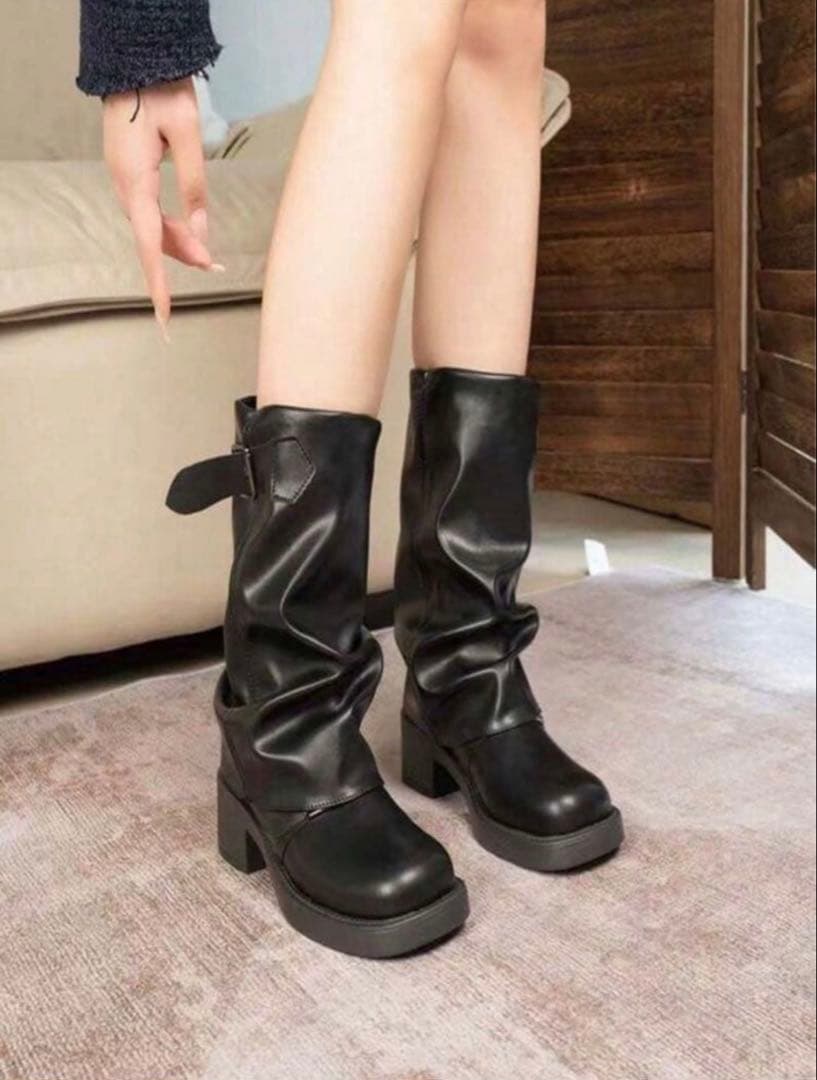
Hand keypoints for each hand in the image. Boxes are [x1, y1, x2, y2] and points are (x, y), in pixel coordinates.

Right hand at [103, 78, 222, 339]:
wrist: (137, 61)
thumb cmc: (164, 93)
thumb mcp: (187, 136)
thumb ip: (195, 186)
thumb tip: (202, 235)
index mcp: (135, 182)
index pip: (148, 245)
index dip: (159, 284)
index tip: (164, 318)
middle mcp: (124, 187)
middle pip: (152, 240)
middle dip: (183, 259)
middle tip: (218, 267)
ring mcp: (124, 181)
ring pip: (152, 228)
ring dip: (179, 244)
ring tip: (211, 256)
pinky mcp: (130, 175)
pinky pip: (150, 213)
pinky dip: (171, 227)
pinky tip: (192, 233)